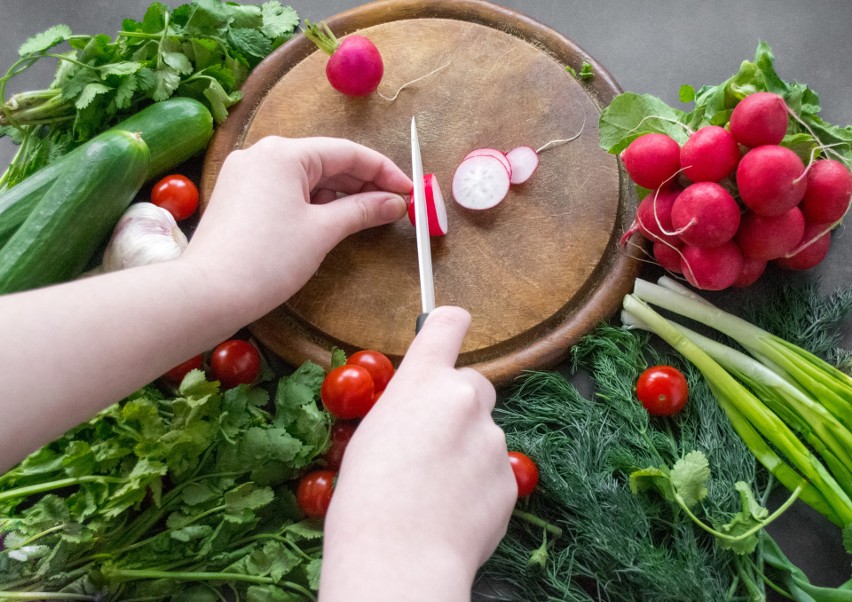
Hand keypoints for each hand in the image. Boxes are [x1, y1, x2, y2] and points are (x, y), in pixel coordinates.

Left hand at [183, 136, 411, 311]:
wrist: (209, 293)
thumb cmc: (268, 260)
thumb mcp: (323, 231)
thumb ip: (362, 210)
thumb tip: (394, 202)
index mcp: (283, 152)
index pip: (347, 153)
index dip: (384, 171)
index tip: (410, 191)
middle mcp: (262, 154)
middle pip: (325, 161)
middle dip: (363, 183)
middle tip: (395, 206)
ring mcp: (246, 174)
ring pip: (306, 177)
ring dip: (339, 194)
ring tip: (370, 215)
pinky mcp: (238, 196)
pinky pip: (286, 190)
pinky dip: (313, 203)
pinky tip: (334, 219)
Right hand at [319, 306, 516, 601]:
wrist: (399, 556)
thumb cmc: (366, 498)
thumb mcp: (372, 433)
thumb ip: (406, 407)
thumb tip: (420, 410)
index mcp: (422, 381)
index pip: (448, 324)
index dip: (450, 323)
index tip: (453, 324)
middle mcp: (464, 398)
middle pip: (473, 384)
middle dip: (459, 405)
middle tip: (432, 442)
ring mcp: (492, 437)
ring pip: (484, 432)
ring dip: (467, 449)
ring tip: (436, 488)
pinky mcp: (509, 476)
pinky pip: (494, 469)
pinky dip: (478, 483)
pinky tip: (453, 508)